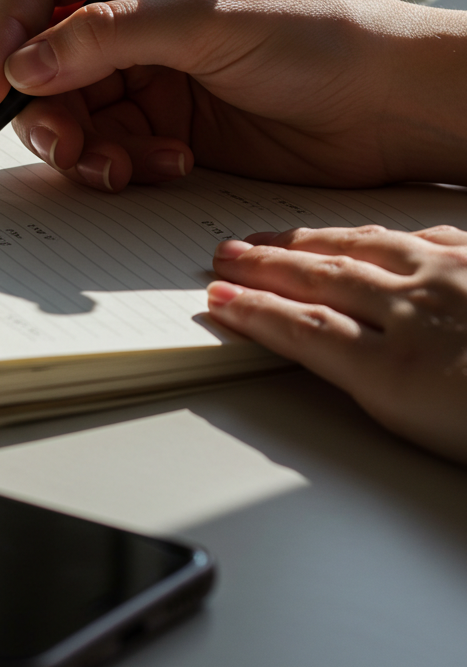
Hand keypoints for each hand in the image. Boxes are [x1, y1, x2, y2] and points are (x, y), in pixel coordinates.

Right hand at [0, 0, 466, 190]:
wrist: (391, 106)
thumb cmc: (325, 35)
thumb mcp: (210, 23)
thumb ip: (110, 37)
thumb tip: (27, 62)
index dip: (8, 28)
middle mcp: (139, 7)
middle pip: (45, 52)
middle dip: (44, 103)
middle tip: (62, 143)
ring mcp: (151, 66)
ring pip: (70, 107)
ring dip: (82, 144)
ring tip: (117, 165)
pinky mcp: (166, 119)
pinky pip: (109, 144)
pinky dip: (120, 163)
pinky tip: (164, 163)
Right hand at [207, 224, 466, 463]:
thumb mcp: (429, 434)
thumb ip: (374, 386)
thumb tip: (321, 344)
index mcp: (400, 371)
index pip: (304, 329)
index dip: (255, 311)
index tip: (223, 300)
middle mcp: (419, 309)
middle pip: (322, 279)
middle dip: (265, 266)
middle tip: (229, 258)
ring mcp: (452, 274)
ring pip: (361, 244)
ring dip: (307, 241)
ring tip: (272, 239)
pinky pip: (418, 233)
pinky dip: (377, 234)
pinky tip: (361, 235)